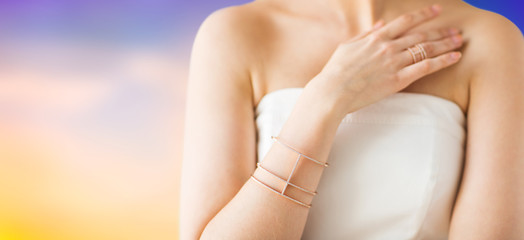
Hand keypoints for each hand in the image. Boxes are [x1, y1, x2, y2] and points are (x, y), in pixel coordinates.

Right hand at [308, 4, 462, 115]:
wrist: (333, 91)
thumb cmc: (335, 71)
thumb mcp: (347, 46)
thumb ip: (365, 34)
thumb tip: (380, 25)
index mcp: (376, 37)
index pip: (405, 21)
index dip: (423, 15)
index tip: (437, 10)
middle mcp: (388, 47)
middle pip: (421, 34)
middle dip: (441, 31)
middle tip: (456, 29)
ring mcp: (394, 62)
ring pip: (426, 48)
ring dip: (445, 43)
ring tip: (460, 41)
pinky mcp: (398, 79)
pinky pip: (426, 67)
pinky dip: (442, 61)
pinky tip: (455, 57)